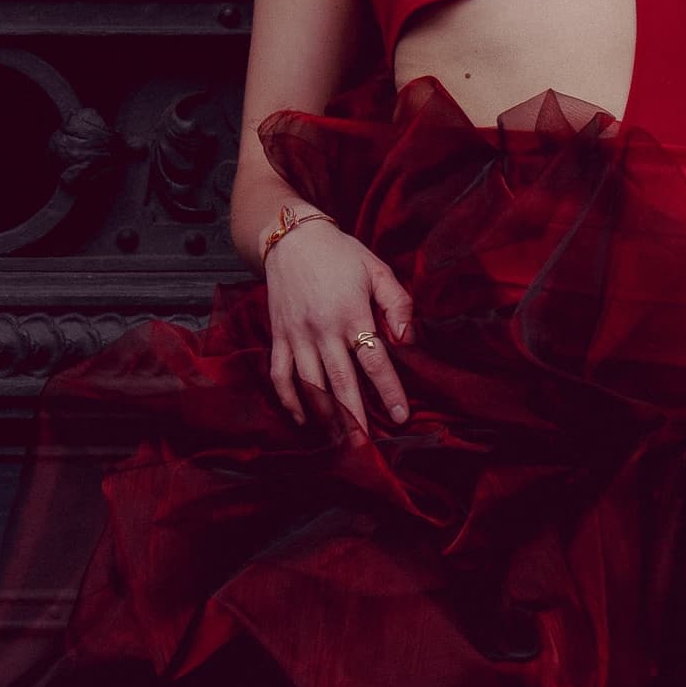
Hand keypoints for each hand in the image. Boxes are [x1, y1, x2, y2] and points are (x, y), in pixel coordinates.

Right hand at [265, 218, 415, 441]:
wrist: (292, 238)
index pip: (374, 360)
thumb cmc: (341, 254)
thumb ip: (397, 303)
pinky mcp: (278, 336)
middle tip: (367, 447)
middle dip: (355, 417)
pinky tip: (303, 419)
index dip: (389, 390)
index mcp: (351, 312)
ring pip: (310, 384)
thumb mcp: (377, 269)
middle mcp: (322, 328)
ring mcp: (297, 335)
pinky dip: (289, 400)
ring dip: (325, 416)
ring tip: (340, 441)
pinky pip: (280, 375)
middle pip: (340, 382)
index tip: (401, 416)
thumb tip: (406, 340)